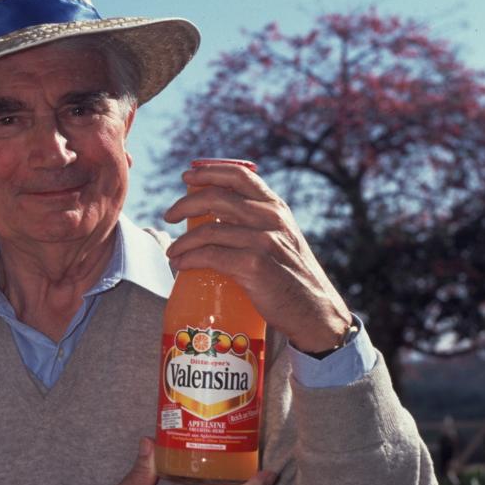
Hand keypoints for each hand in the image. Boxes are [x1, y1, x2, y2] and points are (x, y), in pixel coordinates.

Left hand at [164, 162, 351, 352]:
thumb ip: (257, 225)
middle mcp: (270, 219)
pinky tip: (180, 264)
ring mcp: (263, 241)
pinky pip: (210, 256)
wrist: (315, 312)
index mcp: (276, 208)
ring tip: (172, 251)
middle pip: (216, 198)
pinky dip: (189, 259)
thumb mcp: (281, 240)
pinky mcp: (254, 266)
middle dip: (185, 204)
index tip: (187, 177)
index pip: (240, 175)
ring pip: (208, 230)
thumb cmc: (292, 279)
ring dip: (182, 241)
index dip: (209, 171)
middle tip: (169, 216)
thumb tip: (216, 222)